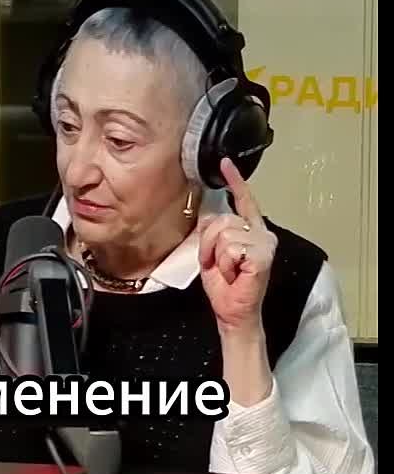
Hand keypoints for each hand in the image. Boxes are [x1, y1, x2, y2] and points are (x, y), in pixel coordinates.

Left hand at [199, 158, 277, 336]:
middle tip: (218, 263)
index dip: (235, 181)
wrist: (232, 310)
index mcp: (250, 230)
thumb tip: (210, 216)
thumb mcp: (212, 252)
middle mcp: (261, 233)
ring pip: (223, 234)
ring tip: (227, 270)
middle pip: (221, 220)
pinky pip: (229, 249)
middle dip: (209, 243)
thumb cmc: (225, 285)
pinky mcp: (262, 255)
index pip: (243, 201)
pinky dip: (225, 264)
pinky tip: (235, 274)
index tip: (225, 163)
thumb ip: (213, 232)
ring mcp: (264, 243)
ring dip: (216, 256)